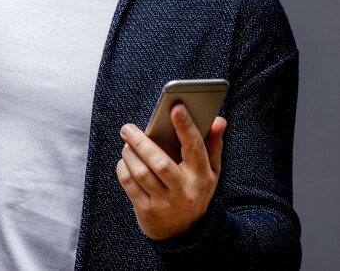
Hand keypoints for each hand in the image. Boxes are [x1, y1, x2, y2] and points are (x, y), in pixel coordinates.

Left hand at [116, 104, 226, 239]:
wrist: (186, 234)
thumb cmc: (195, 190)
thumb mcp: (210, 171)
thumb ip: (212, 144)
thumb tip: (219, 119)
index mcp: (202, 176)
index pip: (195, 148)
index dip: (185, 126)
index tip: (176, 107)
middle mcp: (185, 191)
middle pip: (160, 162)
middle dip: (140, 141)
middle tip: (127, 127)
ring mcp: (166, 203)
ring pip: (142, 173)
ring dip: (129, 153)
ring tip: (126, 142)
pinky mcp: (147, 211)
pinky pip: (130, 184)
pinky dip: (123, 168)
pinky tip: (125, 160)